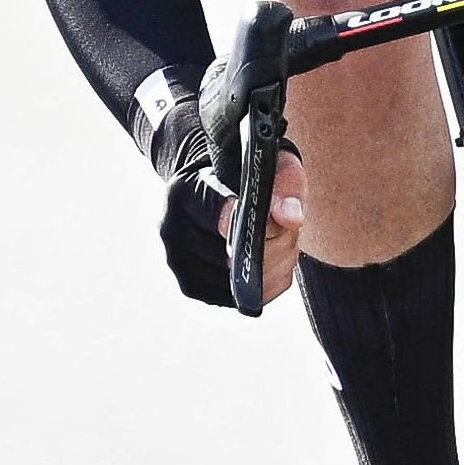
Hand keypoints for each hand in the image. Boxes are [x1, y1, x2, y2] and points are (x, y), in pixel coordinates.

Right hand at [163, 150, 304, 307]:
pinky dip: (264, 286)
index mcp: (183, 190)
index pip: (210, 208)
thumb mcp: (268, 166)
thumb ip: (284, 183)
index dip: (242, 219)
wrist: (213, 191)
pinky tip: (270, 263)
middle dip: (275, 247)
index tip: (269, 221)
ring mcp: (177, 261)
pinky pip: (239, 298)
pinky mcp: (191, 286)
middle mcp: (171, 228)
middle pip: (230, 254)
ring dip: (273, 269)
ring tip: (281, 244)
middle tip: (292, 231)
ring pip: (238, 281)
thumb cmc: (242, 176)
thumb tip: (290, 218)